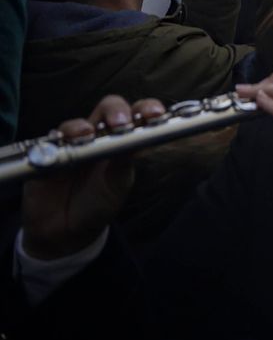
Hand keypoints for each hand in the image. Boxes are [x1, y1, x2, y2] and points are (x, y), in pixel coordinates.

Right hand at [21, 95, 165, 259]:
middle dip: (116, 110)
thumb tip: (140, 136)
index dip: (147, 108)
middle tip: (121, 123)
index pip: (137, 114)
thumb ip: (126, 159)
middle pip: (108, 109)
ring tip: (86, 134)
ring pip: (76, 123)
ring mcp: (73, 144)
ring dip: (82, 126)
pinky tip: (64, 146)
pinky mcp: (47, 155)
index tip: (156, 114)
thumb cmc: (98, 202)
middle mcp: (99, 137)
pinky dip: (57, 142)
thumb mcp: (119, 182)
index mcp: (123, 140)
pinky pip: (50, 142)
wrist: (66, 230)